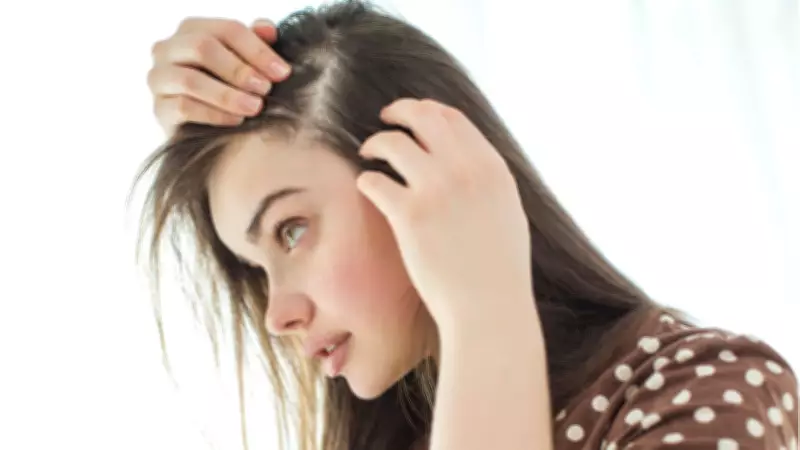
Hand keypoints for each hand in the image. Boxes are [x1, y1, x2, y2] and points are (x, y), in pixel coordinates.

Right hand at [148, 18, 291, 134]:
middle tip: (266, 89)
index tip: (283, 72)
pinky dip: (214, 114)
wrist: (205, 126)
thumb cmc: (227, 86)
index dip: (258, 50)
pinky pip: (183, 107)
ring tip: (254, 107)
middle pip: (202, 48)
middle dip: (239, 70)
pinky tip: (237, 120)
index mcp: (192, 29)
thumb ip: (255, 42)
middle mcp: (168, 49)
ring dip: (227, 95)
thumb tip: (268, 29)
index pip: (227, 29)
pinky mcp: (159, 108)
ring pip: (190, 80)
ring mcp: (159, 78)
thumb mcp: (244, 62)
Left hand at [356, 99, 534, 333]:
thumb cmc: (499, 269)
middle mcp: (464, 170)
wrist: (489, 307)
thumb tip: (464, 162)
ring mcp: (436, 189)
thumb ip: (485, 181)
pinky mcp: (409, 214)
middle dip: (400, 111)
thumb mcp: (507, 211)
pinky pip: (374, 180)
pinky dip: (367, 179)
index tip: (415, 115)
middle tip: (385, 119)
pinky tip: (367, 186)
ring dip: (376, 142)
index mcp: (491, 167)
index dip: (429, 111)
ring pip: (393, 142)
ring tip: (368, 152)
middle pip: (423, 117)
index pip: (454, 118)